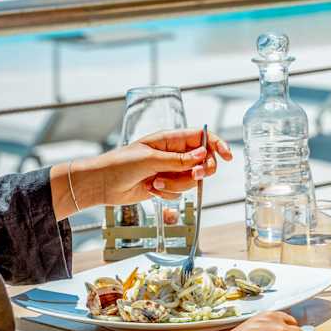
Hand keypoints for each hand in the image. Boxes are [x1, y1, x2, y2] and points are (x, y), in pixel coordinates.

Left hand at [87, 129, 232, 205]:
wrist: (102, 184)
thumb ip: (178, 159)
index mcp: (170, 139)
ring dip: (176, 185)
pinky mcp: (165, 186)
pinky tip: (150, 189)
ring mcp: (170, 170)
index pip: (201, 138)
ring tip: (155, 183)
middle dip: (198, 171)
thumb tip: (202, 154)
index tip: (227, 156)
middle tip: (191, 175)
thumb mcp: (151, 159)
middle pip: (202, 162)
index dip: (217, 145)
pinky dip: (167, 193)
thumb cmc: (121, 164)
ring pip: (190, 180)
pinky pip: (179, 192)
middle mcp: (173, 154)